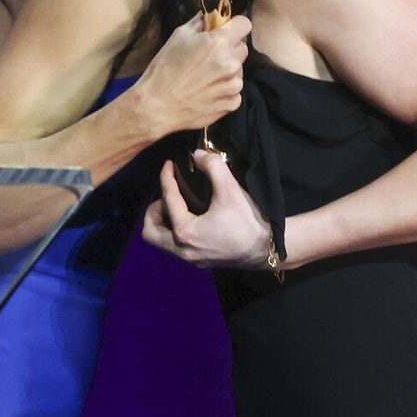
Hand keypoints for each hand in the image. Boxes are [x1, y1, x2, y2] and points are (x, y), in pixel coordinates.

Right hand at [131, 13, 248, 137]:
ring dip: (227, 72)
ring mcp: (232, 86)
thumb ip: (199, 23)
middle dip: (229, 49)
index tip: (225, 31)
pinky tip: (208, 92)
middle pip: (242, 48)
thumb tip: (210, 15)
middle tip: (209, 57)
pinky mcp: (231, 104)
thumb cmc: (164, 69)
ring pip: (239, 71)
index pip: (244, 24)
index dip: (234, 26)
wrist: (156, 106)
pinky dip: (225, 92)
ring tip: (206, 78)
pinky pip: (236, 92)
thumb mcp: (178, 37)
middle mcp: (230, 63)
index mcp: (219, 43)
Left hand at [142, 151, 275, 268]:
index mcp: (185, 232)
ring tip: (176, 205)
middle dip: (154, 210)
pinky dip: (174, 230)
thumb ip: (213, 166)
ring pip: (161, 241)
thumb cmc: (247, 221)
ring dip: (163, 222)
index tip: (169, 165)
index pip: (167, 200)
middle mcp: (182, 249)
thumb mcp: (231, 189)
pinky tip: (189, 216)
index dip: (166, 178)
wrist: (267, 249)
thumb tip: (198, 155)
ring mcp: (190, 258)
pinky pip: (174, 246)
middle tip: (168, 195)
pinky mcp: (199, 261)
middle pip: (150, 231)